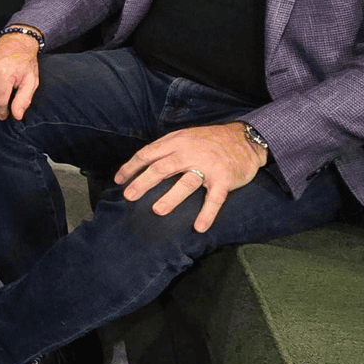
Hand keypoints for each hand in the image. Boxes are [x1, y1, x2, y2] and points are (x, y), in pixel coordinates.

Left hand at [113, 122, 267, 232]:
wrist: (246, 138)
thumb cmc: (210, 140)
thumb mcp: (185, 136)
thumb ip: (166, 148)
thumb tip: (142, 163)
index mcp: (177, 142)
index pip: (148, 153)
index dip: (131, 167)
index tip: (118, 180)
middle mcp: (190, 153)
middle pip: (162, 168)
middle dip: (143, 183)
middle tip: (129, 196)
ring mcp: (208, 167)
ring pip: (186, 182)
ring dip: (171, 197)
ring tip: (157, 211)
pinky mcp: (224, 179)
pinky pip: (214, 199)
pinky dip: (207, 213)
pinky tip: (199, 227)